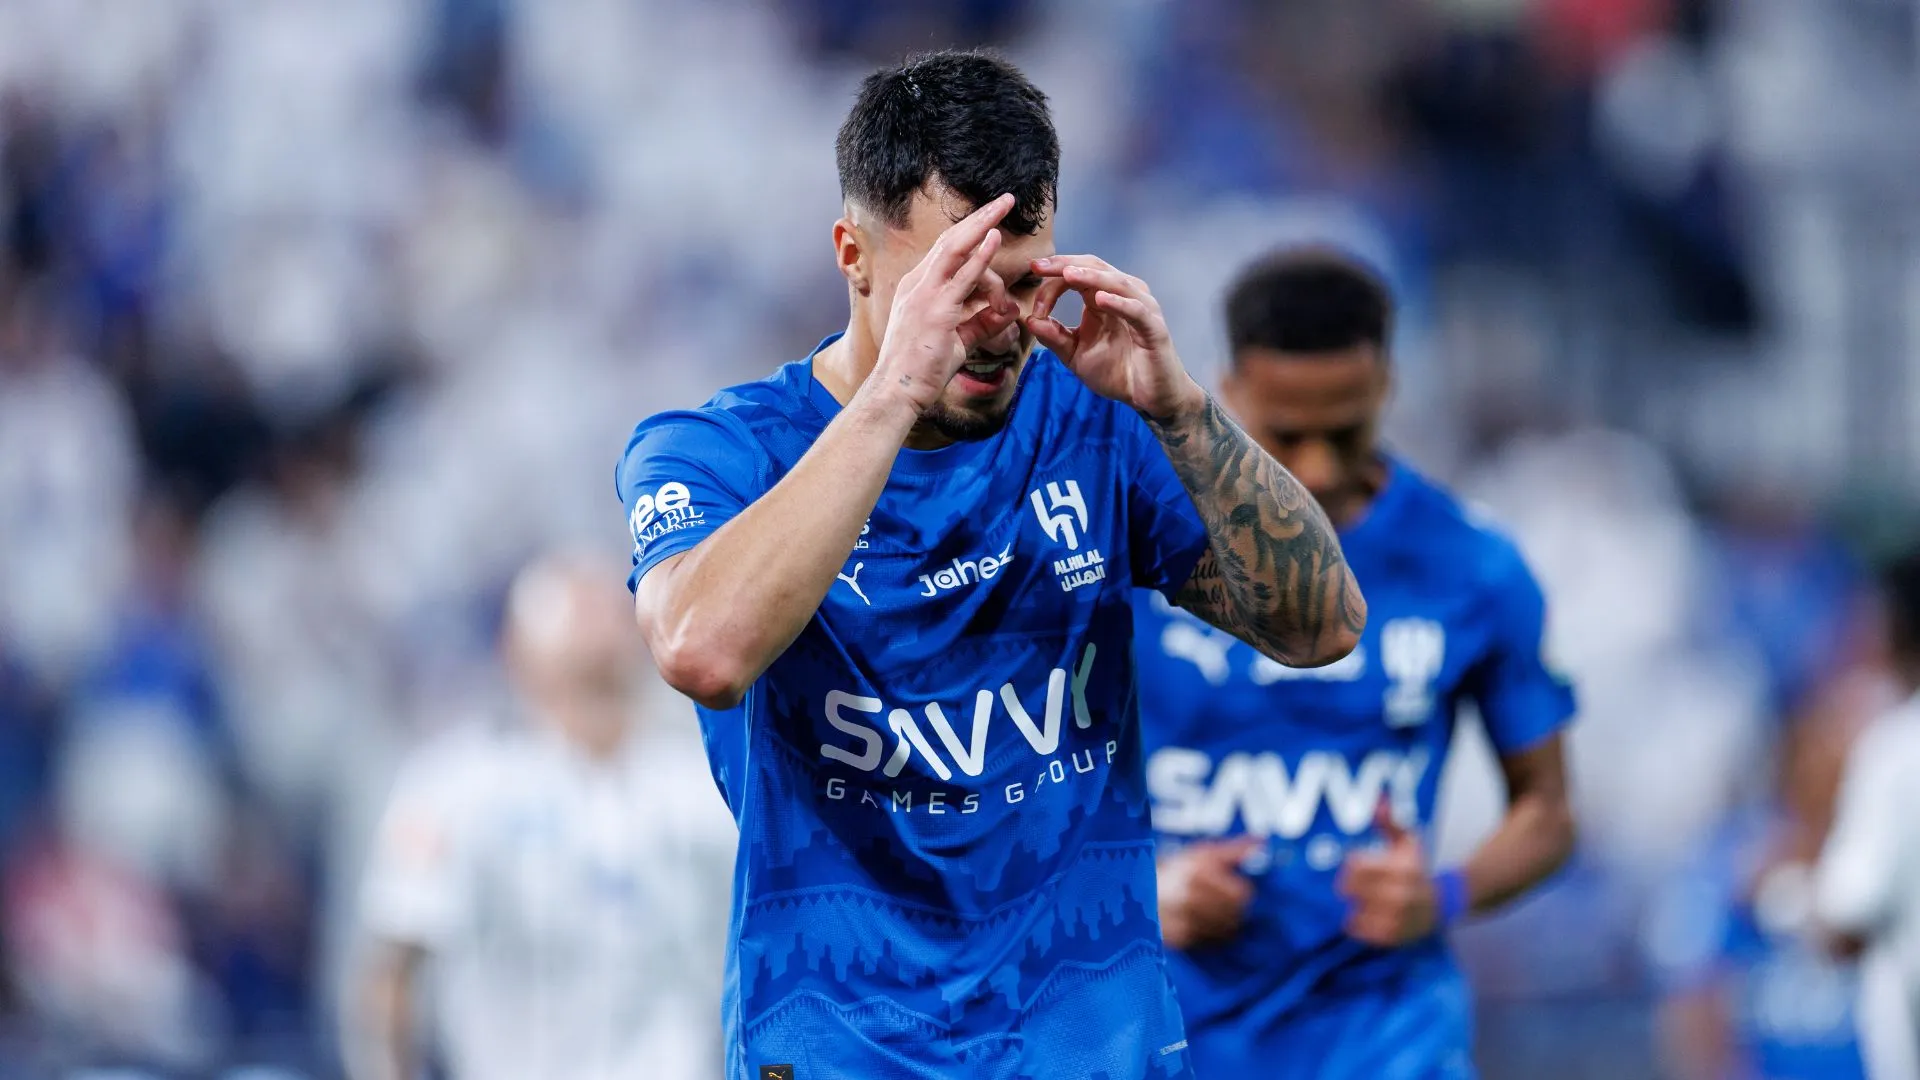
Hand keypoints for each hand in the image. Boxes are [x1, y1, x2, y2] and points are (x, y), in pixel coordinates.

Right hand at [872, 193, 1021, 414]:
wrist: (897, 391)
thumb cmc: (922, 370)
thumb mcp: (957, 340)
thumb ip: (983, 323)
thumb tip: (1009, 311)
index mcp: (918, 287)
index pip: (948, 251)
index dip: (971, 232)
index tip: (992, 222)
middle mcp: (918, 283)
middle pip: (952, 238)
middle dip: (980, 216)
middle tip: (1005, 199)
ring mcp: (926, 294)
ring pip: (956, 247)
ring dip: (983, 223)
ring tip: (1005, 206)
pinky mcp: (938, 309)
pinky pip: (963, 275)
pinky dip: (980, 255)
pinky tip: (995, 238)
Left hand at [1026, 254, 1203, 420]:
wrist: (1147, 397)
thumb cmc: (1117, 372)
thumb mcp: (1076, 355)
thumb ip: (1055, 338)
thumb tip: (1029, 320)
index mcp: (1102, 298)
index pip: (1076, 274)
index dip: (1052, 280)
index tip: (1032, 295)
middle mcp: (1123, 295)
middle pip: (1095, 268)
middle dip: (1065, 265)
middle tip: (1040, 266)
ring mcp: (1141, 308)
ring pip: (1116, 282)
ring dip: (1091, 277)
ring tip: (1068, 274)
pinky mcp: (1154, 328)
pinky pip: (1136, 310)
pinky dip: (1119, 303)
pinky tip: (1100, 300)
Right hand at [1158, 835, 1262, 950]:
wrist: (1140, 890)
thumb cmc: (1180, 870)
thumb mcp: (1204, 853)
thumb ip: (1235, 850)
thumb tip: (1263, 842)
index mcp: (1198, 871)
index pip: (1242, 895)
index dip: (1242, 892)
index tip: (1235, 889)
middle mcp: (1189, 896)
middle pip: (1235, 915)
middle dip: (1235, 911)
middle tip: (1224, 904)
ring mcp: (1182, 919)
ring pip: (1224, 933)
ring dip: (1224, 926)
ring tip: (1212, 914)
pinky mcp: (1177, 938)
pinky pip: (1209, 943)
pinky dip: (1209, 936)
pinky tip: (1200, 924)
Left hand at [1335, 804, 1439, 947]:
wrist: (1443, 904)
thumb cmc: (1417, 868)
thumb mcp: (1408, 842)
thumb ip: (1390, 822)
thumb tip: (1378, 802)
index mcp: (1404, 868)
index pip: (1358, 865)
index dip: (1352, 864)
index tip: (1355, 864)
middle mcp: (1403, 894)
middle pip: (1354, 889)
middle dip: (1349, 885)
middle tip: (1350, 885)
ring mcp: (1399, 917)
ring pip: (1357, 911)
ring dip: (1355, 905)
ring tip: (1361, 900)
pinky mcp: (1396, 936)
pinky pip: (1363, 932)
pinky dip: (1358, 924)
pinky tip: (1364, 915)